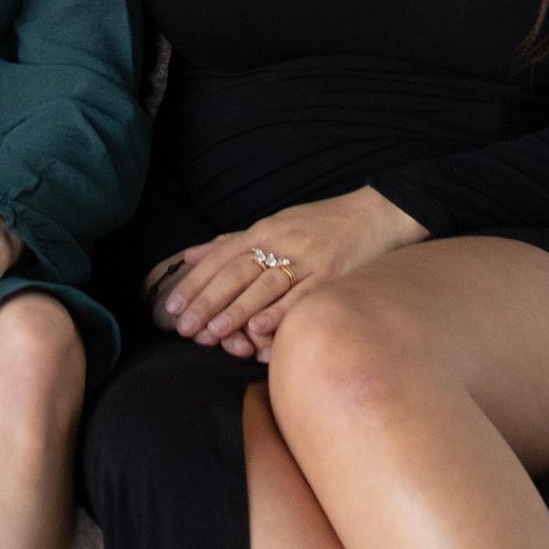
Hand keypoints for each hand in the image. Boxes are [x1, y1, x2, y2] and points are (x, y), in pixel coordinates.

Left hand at [155, 187, 425, 358]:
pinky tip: (260, 328)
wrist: (377, 214)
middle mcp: (282, 242)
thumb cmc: (321, 223)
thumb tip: (189, 255)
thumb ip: (232, 242)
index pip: (220, 258)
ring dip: (236, 311)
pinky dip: (280, 313)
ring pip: (265, 286)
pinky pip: (302, 296)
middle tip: (184, 328)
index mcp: (265, 230)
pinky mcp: (333, 275)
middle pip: (236, 273)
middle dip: (207, 301)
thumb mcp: (274, 224)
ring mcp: (308, 259)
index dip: (195, 283)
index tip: (172, 307)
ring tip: (213, 334)